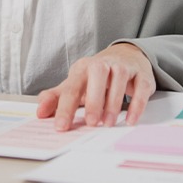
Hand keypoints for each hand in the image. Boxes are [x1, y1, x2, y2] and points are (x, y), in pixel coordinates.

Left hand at [36, 43, 155, 130]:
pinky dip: (136, 105)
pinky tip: (129, 120)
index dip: (65, 107)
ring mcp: (124, 67)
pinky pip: (141, 88)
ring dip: (113, 103)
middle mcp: (103, 64)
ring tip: (108, 123)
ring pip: (119, 79)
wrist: (127, 56)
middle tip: (91, 123)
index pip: (71, 86)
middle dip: (93, 100)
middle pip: (97, 74)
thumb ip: (58, 98)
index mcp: (83, 68)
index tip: (61, 126)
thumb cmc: (97, 76)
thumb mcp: (76, 83)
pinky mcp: (142, 75)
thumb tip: (40, 112)